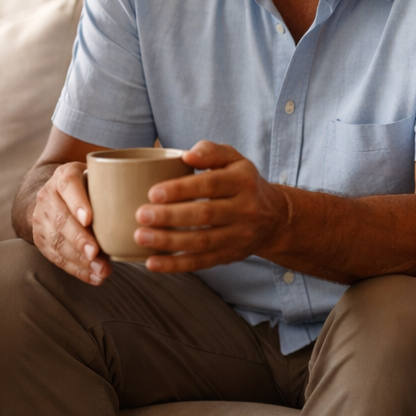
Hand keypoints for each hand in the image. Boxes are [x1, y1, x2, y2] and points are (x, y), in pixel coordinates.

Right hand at [30, 161, 108, 284]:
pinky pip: (57, 257)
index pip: (68, 185)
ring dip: (80, 260)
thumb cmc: (87, 187)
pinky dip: (77, 269)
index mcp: (64, 176)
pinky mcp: (41, 240)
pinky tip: (94, 277)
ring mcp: (41, 219)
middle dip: (79, 239)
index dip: (77, 202)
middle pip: (61, 219)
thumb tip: (150, 205)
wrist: (55, 196)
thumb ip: (116, 185)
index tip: (89, 219)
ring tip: (101, 271)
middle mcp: (48, 196)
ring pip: (58, 241)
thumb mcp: (98, 177)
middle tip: (96, 253)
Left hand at [134, 141, 289, 274]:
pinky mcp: (230, 256)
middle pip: (204, 215)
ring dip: (168, 242)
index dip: (180, 189)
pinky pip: (202, 262)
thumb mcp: (234, 159)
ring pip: (201, 242)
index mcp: (243, 182)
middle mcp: (245, 210)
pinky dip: (176, 265)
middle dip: (170, 217)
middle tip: (141, 215)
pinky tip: (153, 263)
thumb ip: (210, 151)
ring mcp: (238, 236)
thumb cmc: (243, 182)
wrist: (275, 218)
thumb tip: (187, 155)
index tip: (153, 192)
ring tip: (141, 237)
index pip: (210, 185)